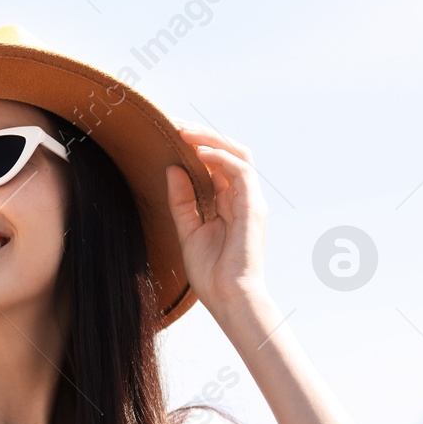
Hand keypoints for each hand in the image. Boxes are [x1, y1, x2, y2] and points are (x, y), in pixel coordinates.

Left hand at [165, 122, 269, 311]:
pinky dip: (220, 158)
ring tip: (183, 132)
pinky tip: (198, 153)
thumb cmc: (211, 273)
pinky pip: (241, 172)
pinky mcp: (254, 207)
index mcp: (227, 203)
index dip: (194, 146)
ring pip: (237, 155)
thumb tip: (171, 169)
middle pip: (227, 153)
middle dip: (202, 135)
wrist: (230, 299)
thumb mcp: (187, 230)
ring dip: (210, 140)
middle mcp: (242, 197)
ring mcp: (250, 200)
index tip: (168, 134)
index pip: (214, 164)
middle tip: (173, 125)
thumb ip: (181, 201)